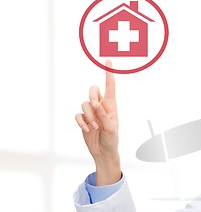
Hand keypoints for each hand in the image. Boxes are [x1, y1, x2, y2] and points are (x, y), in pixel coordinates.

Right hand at [75, 60, 120, 184]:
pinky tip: (86, 129)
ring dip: (88, 115)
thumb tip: (95, 102)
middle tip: (96, 108)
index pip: (110, 86)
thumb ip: (104, 115)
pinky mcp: (83, 119)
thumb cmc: (112, 139)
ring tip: (94, 127)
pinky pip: (77, 115)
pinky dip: (81, 122)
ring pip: (84, 103)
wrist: (103, 151)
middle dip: (92, 97)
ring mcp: (91, 112)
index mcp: (111, 105)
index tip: (108, 60)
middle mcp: (101, 106)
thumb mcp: (111, 128)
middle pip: (92, 90)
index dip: (109, 73)